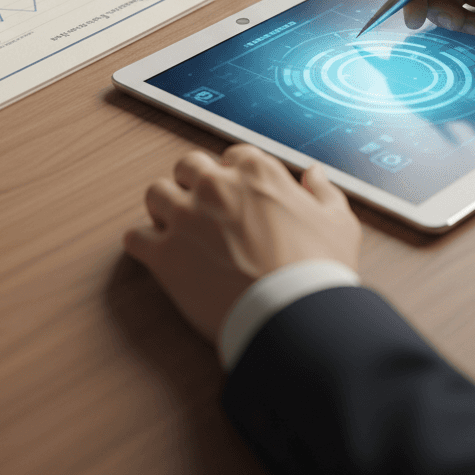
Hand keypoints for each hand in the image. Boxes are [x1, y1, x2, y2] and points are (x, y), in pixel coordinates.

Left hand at [125, 144, 360, 345]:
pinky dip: (144, 246)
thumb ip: (323, 190)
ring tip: (178, 231)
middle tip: (204, 211)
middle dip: (194, 185)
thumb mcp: (338, 223)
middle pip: (188, 167)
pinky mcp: (165, 253)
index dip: (234, 177)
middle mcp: (216, 185)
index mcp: (256, 171)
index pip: (232, 156)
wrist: (294, 318)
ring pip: (156, 193)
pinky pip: (136, 237)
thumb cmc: (318, 272)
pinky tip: (158, 257)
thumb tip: (313, 173)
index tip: (237, 197)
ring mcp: (186, 217)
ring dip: (164, 209)